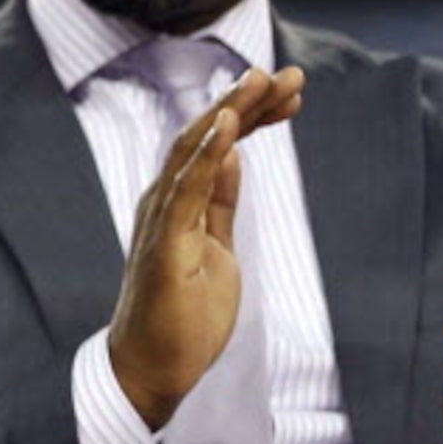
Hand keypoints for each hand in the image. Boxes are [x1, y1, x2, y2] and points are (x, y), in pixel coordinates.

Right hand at [106, 66, 305, 426]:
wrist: (151, 369)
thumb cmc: (181, 316)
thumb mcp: (216, 248)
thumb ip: (219, 202)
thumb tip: (233, 156)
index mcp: (180, 202)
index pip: (217, 144)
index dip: (253, 114)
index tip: (291, 94)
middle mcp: (165, 201)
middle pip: (206, 135)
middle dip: (248, 101)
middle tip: (290, 74)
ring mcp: (161, 220)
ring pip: (193, 150)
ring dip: (229, 112)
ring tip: (261, 81)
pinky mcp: (164, 245)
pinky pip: (185, 191)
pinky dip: (206, 154)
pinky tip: (228, 126)